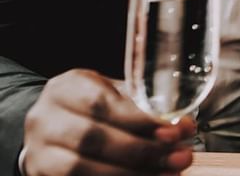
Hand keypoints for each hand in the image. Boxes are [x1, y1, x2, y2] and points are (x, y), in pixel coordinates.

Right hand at [22, 69, 194, 175]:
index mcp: (66, 88)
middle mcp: (45, 118)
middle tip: (180, 156)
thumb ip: (146, 107)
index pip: (101, 103)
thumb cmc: (94, 110)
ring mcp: (39, 151)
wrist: (54, 130)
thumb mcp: (114, 97)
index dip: (139, 119)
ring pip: (82, 168)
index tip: (174, 131)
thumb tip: (184, 126)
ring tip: (169, 173)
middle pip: (93, 138)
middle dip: (142, 150)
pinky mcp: (42, 175)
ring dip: (133, 173)